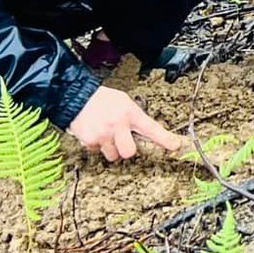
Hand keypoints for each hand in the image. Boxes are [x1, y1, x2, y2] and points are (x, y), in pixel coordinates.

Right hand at [66, 87, 182, 161]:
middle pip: (129, 152)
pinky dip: (97, 145)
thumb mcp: (124, 102)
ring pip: (112, 155)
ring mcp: (103, 134)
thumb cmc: (103, 99)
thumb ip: (134, 117)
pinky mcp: (89, 141)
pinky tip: (95, 132)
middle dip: (126, 149)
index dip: (165, 139)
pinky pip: (97, 151)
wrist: (77, 97)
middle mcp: (117, 125)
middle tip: (122, 140)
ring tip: (106, 134)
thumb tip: (144, 133)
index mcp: (130, 113)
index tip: (176, 146)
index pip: (151, 128)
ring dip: (111, 148)